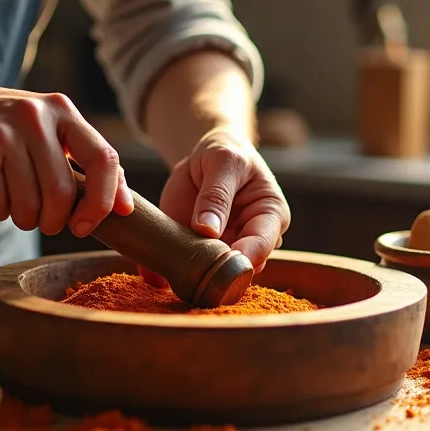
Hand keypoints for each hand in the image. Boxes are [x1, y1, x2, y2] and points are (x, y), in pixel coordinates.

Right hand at [0, 81, 133, 235]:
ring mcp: (6, 132)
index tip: (91, 223)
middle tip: (42, 220)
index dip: (106, 199)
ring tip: (10, 202)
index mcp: (63, 110)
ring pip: (30, 206)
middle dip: (54, 220)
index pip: (104, 159)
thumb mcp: (42, 128)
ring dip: (22, 218)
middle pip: (63, 194)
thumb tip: (126, 206)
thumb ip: (80, 158)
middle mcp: (37, 116)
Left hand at [144, 128, 289, 285]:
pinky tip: (159, 274)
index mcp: (271, 216)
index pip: (263, 243)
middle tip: (195, 270)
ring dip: (195, 276)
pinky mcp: (201, 253)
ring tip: (174, 269)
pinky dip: (172, 273)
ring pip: (215, 275)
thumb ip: (216, 194)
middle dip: (219, 273)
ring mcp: (226, 249)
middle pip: (241, 266)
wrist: (204, 157)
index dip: (244, 256)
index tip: (221, 259)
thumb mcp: (223, 162)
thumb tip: (208, 229)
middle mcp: (253, 240)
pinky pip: (187, 270)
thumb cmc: (225, 153)